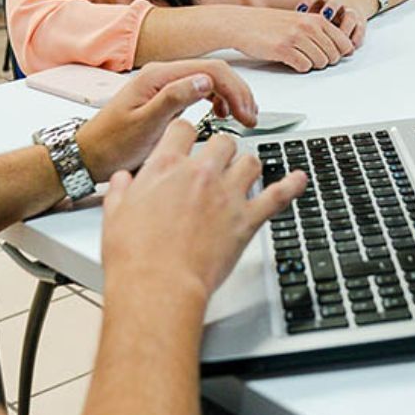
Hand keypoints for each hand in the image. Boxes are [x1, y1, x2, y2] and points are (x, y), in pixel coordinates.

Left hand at [77, 59, 256, 177]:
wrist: (89, 154)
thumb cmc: (112, 144)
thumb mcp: (145, 125)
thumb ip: (174, 100)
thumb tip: (203, 81)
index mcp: (158, 76)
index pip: (210, 70)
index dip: (235, 91)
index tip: (246, 115)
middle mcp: (162, 75)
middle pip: (213, 72)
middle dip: (238, 93)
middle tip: (250, 118)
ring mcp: (164, 85)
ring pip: (209, 80)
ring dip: (230, 96)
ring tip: (242, 117)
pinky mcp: (166, 97)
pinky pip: (199, 90)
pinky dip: (218, 100)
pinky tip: (222, 114)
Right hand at [97, 121, 306, 300]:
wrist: (158, 285)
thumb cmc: (135, 256)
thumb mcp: (115, 215)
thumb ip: (121, 191)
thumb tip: (123, 181)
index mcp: (166, 167)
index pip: (184, 129)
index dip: (187, 133)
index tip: (189, 141)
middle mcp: (200, 173)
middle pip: (223, 141)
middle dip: (221, 150)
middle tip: (216, 164)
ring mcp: (227, 195)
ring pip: (251, 162)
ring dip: (247, 166)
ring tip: (243, 175)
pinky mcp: (247, 219)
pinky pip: (278, 195)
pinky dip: (291, 186)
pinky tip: (299, 180)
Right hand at [223, 5, 356, 71]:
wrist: (242, 24)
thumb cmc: (269, 23)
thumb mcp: (299, 20)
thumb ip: (318, 30)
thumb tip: (341, 48)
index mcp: (315, 18)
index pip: (344, 42)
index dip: (339, 53)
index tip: (330, 55)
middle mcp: (308, 26)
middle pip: (334, 56)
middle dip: (326, 61)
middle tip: (312, 58)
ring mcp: (296, 37)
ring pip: (320, 62)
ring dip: (312, 64)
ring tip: (299, 57)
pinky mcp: (283, 49)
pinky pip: (304, 67)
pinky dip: (299, 67)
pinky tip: (290, 60)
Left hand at [295, 0, 377, 47]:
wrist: (353, 3)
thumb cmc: (325, 13)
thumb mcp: (313, 13)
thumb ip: (300, 22)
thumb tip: (283, 34)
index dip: (307, 2)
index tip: (300, 12)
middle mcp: (338, 3)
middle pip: (336, 0)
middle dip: (331, 8)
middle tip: (323, 19)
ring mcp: (351, 13)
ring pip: (350, 16)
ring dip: (343, 28)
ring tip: (335, 42)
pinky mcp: (361, 24)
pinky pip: (360, 31)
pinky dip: (354, 40)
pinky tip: (347, 50)